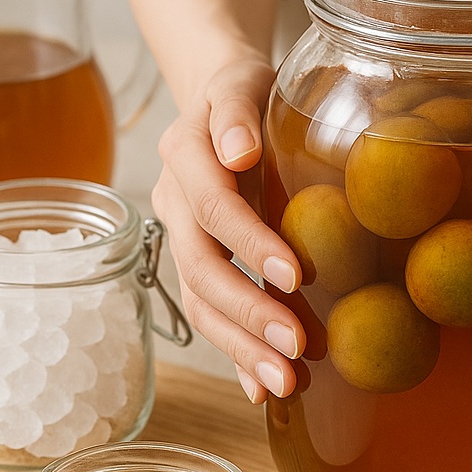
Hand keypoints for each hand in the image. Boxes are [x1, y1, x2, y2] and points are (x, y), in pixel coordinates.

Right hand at [151, 56, 305, 404]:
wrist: (219, 102)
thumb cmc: (246, 91)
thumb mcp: (246, 83)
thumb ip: (238, 113)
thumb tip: (240, 152)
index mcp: (185, 155)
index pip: (214, 207)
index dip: (250, 244)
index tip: (296, 277)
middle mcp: (174, 202)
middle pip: (201, 268)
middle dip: (249, 314)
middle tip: (297, 352)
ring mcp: (181, 237)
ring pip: (200, 301)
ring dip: (242, 347)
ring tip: (286, 385)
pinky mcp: (197, 261)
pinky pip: (209, 313)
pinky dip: (235, 353)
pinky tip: (260, 388)